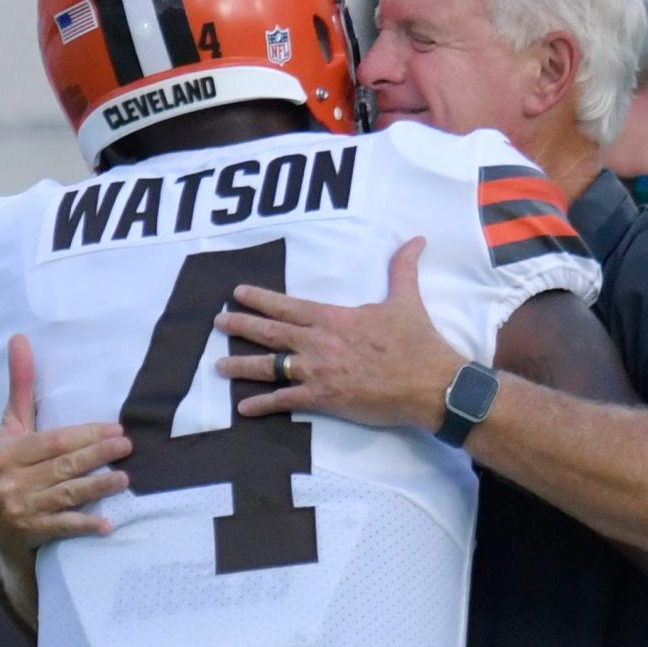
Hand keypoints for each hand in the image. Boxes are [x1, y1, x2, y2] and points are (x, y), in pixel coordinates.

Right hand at [0, 334, 131, 554]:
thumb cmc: (8, 468)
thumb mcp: (11, 429)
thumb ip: (21, 388)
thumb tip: (20, 339)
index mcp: (8, 452)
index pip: (53, 441)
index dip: (85, 435)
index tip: (116, 429)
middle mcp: (11, 480)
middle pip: (62, 465)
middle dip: (97, 455)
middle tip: (127, 447)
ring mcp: (21, 508)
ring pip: (66, 494)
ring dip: (96, 487)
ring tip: (124, 479)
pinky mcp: (32, 533)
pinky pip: (62, 527)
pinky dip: (84, 526)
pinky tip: (107, 525)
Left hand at [214, 237, 462, 429]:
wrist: (429, 384)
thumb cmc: (418, 343)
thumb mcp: (407, 299)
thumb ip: (402, 268)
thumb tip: (415, 239)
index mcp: (334, 318)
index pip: (288, 306)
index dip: (260, 299)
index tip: (238, 294)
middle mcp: (319, 343)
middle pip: (270, 333)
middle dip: (240, 326)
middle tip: (217, 322)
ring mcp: (318, 372)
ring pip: (270, 367)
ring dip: (242, 366)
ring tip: (219, 366)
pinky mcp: (324, 399)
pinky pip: (286, 401)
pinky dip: (263, 404)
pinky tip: (244, 407)